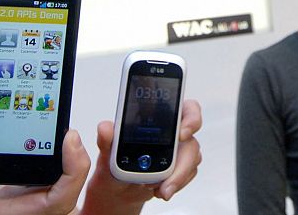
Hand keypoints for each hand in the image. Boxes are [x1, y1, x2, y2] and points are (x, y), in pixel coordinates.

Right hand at [0, 102, 89, 214]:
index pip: (57, 202)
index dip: (73, 172)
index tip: (70, 139)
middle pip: (66, 193)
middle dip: (76, 162)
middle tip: (68, 131)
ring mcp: (23, 207)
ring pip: (59, 188)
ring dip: (66, 161)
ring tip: (59, 128)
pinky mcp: (19, 199)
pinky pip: (45, 183)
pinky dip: (52, 161)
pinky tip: (43, 136)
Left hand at [82, 99, 202, 213]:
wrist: (119, 188)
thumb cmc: (116, 164)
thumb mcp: (107, 152)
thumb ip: (107, 139)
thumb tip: (105, 128)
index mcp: (160, 117)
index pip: (186, 108)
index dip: (191, 118)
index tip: (181, 134)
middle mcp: (174, 132)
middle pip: (191, 140)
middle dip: (182, 164)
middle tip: (166, 182)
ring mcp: (180, 150)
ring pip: (192, 160)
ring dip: (177, 178)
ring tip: (160, 189)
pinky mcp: (182, 167)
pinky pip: (188, 174)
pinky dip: (175, 184)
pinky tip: (159, 189)